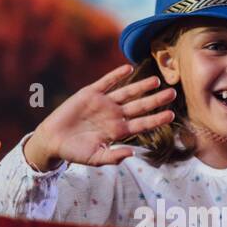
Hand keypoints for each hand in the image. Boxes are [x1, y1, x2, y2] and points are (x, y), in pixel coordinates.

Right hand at [24, 64, 176, 169]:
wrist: (53, 140)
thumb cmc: (75, 152)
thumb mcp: (95, 158)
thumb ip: (113, 157)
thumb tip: (131, 154)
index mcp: (118, 131)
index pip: (142, 123)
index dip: (156, 119)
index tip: (171, 115)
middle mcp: (114, 115)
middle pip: (140, 105)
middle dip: (156, 100)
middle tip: (173, 94)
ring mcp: (103, 103)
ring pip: (127, 92)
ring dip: (141, 86)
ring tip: (156, 81)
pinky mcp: (90, 93)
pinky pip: (106, 82)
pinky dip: (116, 75)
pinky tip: (128, 69)